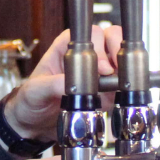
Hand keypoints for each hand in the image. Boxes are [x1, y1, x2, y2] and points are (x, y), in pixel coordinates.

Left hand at [4, 26, 121, 141]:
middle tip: (111, 73)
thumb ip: (51, 85)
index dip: (97, 44)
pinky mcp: (107, 91)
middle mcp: (85, 57)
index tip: (100, 66)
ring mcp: (98, 73)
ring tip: (121, 82)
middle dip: (115, 52)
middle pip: (109, 38)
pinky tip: (124, 92)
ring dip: (124, 67)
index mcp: (66, 48)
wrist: (35, 126)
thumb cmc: (31, 100)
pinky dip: (129, 84)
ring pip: (120, 56)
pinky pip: (124, 81)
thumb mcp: (35, 91)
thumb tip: (69, 84)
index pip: (86, 33)